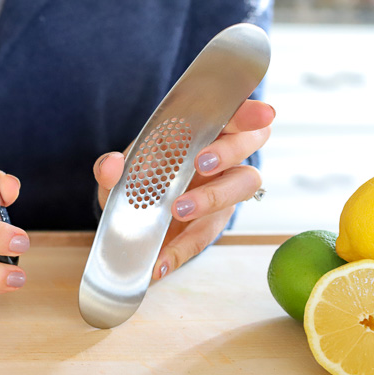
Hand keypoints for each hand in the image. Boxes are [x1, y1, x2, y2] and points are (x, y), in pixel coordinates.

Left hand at [93, 99, 274, 279]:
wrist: (134, 215)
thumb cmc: (140, 177)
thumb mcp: (121, 171)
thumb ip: (112, 167)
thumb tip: (110, 166)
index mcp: (203, 130)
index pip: (235, 113)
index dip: (250, 112)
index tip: (262, 113)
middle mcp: (222, 156)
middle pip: (248, 144)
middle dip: (229, 151)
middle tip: (201, 162)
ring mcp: (223, 189)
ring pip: (243, 185)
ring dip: (213, 197)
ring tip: (179, 210)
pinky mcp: (213, 223)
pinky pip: (207, 235)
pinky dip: (182, 249)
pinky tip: (162, 261)